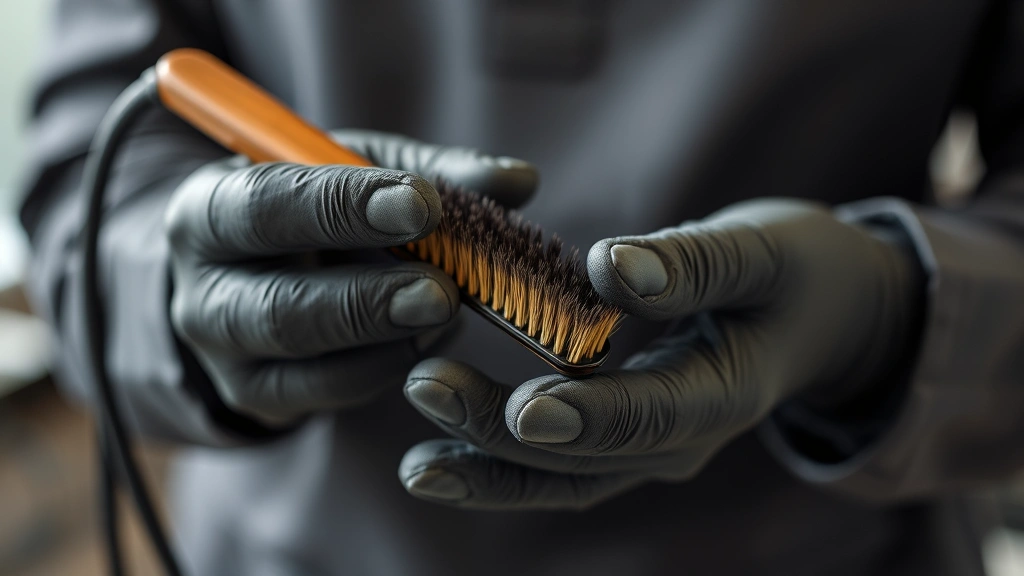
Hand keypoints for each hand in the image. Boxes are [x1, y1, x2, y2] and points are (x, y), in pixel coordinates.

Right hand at [166, 130, 536, 424]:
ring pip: (305, 360)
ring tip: (446, 311)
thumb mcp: (351, 171)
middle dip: (368, 299)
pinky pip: (329, 392)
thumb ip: (429, 171)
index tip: (422, 203)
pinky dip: (388, 365)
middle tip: (442, 289)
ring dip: (386, 337)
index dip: (345, 205)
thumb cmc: (307, 206)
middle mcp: (203, 289)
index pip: (267, 206)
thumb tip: (518, 180)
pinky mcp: (261, 396)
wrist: (244, 271)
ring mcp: (228, 355)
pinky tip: (427, 337)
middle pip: (278, 307)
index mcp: (210, 208)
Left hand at [399, 198, 921, 508]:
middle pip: (587, 457)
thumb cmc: (800, 272)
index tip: (524, 404)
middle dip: (502, 433)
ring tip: (417, 467)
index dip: (587, 413)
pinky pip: (560, 463)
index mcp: (725, 392)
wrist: (829, 317)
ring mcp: (653, 445)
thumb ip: (694, 263)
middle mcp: (683, 437)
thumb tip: (610, 267)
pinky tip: (443, 449)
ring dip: (489, 472)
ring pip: (564, 478)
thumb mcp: (764, 250)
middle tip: (424, 389)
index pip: (649, 414)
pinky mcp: (627, 434)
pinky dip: (502, 461)